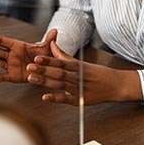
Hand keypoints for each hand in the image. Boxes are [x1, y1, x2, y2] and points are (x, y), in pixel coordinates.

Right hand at [0, 29, 57, 83]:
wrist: (44, 69)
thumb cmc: (43, 56)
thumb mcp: (46, 49)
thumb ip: (49, 40)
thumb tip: (56, 31)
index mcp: (17, 46)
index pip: (3, 40)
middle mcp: (11, 54)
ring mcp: (10, 65)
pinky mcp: (12, 75)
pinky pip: (3, 77)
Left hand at [25, 41, 142, 104]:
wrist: (114, 85)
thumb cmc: (95, 73)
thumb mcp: (80, 62)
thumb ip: (63, 55)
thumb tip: (51, 44)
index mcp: (77, 66)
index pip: (60, 62)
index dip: (48, 59)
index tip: (36, 56)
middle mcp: (77, 76)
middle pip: (58, 72)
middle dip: (43, 69)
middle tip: (29, 66)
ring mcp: (78, 88)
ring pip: (59, 84)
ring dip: (44, 82)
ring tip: (31, 78)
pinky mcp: (79, 100)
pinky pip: (66, 99)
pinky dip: (55, 98)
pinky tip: (45, 97)